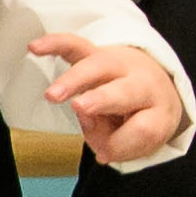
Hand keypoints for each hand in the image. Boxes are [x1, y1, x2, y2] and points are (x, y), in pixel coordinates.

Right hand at [24, 33, 188, 170]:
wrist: (157, 87)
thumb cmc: (140, 120)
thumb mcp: (136, 141)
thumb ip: (111, 139)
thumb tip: (85, 118)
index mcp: (160, 108)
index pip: (142, 129)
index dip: (121, 145)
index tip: (106, 152)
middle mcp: (144, 82)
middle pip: (124, 91)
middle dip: (101, 99)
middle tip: (78, 107)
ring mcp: (120, 64)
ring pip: (98, 66)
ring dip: (74, 79)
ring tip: (52, 95)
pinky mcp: (98, 53)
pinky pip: (76, 45)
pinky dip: (55, 44)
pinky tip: (35, 48)